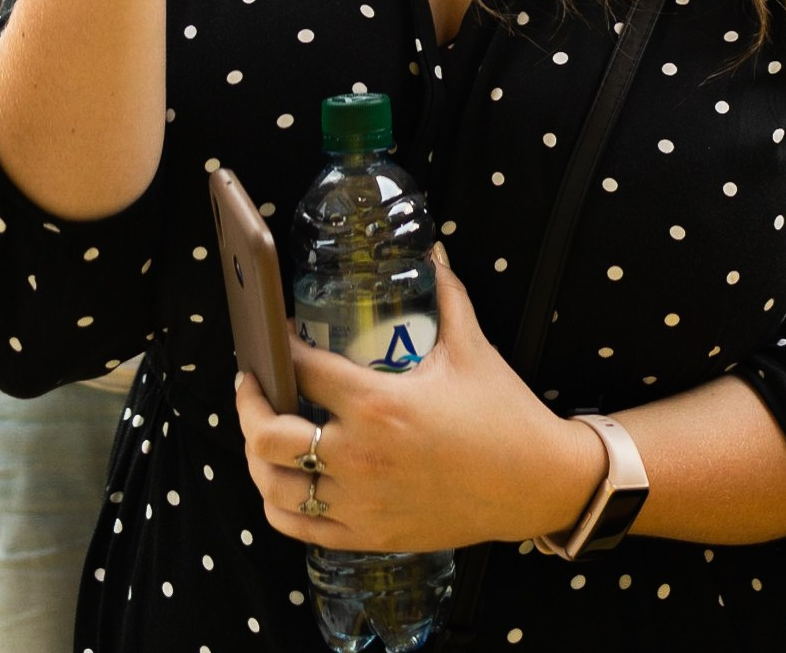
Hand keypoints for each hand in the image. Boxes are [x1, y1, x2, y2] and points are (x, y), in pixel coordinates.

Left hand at [236, 249, 601, 554]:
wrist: (536, 483)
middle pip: (267, 432)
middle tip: (253, 381)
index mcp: (380, 405)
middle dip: (249, 400)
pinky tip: (281, 480)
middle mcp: (359, 456)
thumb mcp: (472, 348)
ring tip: (261, 428)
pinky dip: (277, 503)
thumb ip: (446, 294)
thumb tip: (430, 250)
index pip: (302, 369)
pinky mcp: (366, 534)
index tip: (279, 333)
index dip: (280, 345)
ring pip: (272, 483)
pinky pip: (297, 525)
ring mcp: (359, 501)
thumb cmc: (504, 415)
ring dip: (255, 453)